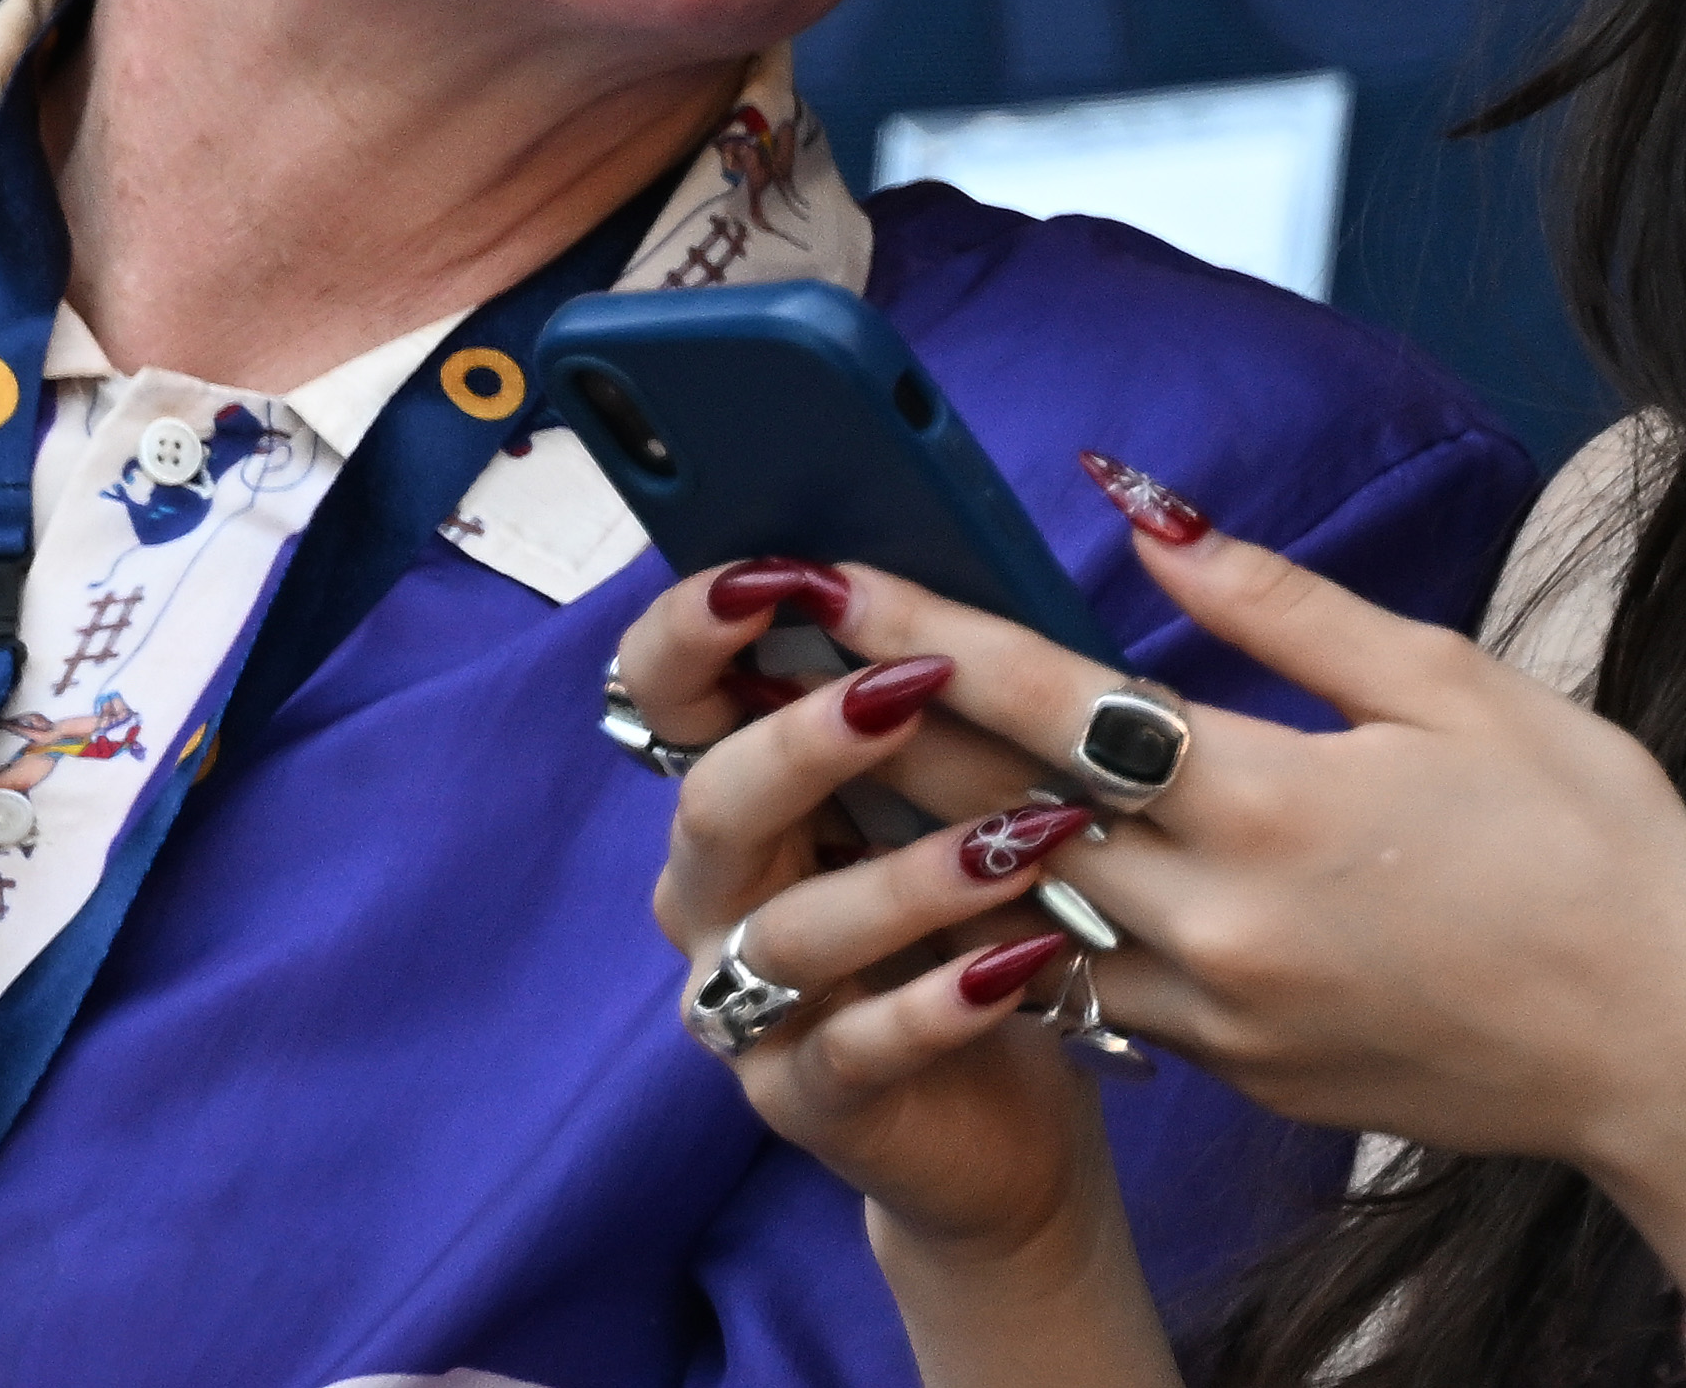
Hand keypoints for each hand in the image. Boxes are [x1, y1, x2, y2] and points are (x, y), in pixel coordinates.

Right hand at [614, 559, 1116, 1261]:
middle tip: (904, 691)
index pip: (665, 694)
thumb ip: (922, 692)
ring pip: (791, 932)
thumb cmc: (968, 914)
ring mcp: (751, 1005)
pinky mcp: (807, 1101)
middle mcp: (716, 894)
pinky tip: (1020, 964)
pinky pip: (858, 1049)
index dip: (694, 631)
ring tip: (1015, 839)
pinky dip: (938, 1005)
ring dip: (904, 878)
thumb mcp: (944, 792)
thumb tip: (943, 572)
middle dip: (801, 739)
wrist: (996, 1113)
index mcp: (737, 791)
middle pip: (713, 805)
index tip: (778, 571)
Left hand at [815, 454, 1685, 1199]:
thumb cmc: (1592, 846)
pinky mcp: (1230, 1073)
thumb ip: (1278, 603)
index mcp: (1273, 802)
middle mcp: (1220, 921)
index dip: (925, 632)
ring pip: (1023, 913)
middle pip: (999, 811)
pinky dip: (1029, 922)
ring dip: (928, 830)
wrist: (1666, 1051)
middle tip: (775, 654)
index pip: (1051, 703)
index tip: (826, 576)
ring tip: (838, 749)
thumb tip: (1143, 509)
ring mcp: (1217, 1014)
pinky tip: (979, 865)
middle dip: (878, 724)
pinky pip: (1093, 988)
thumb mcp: (1452, 686)